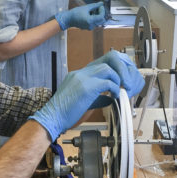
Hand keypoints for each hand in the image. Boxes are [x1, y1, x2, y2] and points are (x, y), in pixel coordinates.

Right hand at [29, 51, 144, 140]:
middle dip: (120, 69)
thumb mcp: (81, 100)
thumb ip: (96, 96)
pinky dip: (114, 88)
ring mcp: (82, 78)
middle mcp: (80, 73)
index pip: (100, 63)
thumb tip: (109, 97)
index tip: (120, 78)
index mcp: (78, 75)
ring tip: (119, 90)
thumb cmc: (64, 113)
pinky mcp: (86, 88)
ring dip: (118, 79)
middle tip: (124, 82)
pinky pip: (107, 82)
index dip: (113, 68)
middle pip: (106, 59)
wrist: (51, 118)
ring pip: (107, 68)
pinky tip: (114, 96)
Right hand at [54, 2, 106, 30]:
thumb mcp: (86, 7)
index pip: (101, 16)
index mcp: (90, 20)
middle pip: (102, 20)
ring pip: (98, 22)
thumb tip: (101, 3)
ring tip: (92, 10)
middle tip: (98, 7)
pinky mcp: (88, 28)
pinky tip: (89, 14)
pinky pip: (94, 23)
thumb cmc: (75, 13)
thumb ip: (95, 5)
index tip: (100, 5)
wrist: (68, 19)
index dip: (102, 10)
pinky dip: (94, 18)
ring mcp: (90, 28)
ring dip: (97, 16)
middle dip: (101, 13)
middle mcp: (91, 25)